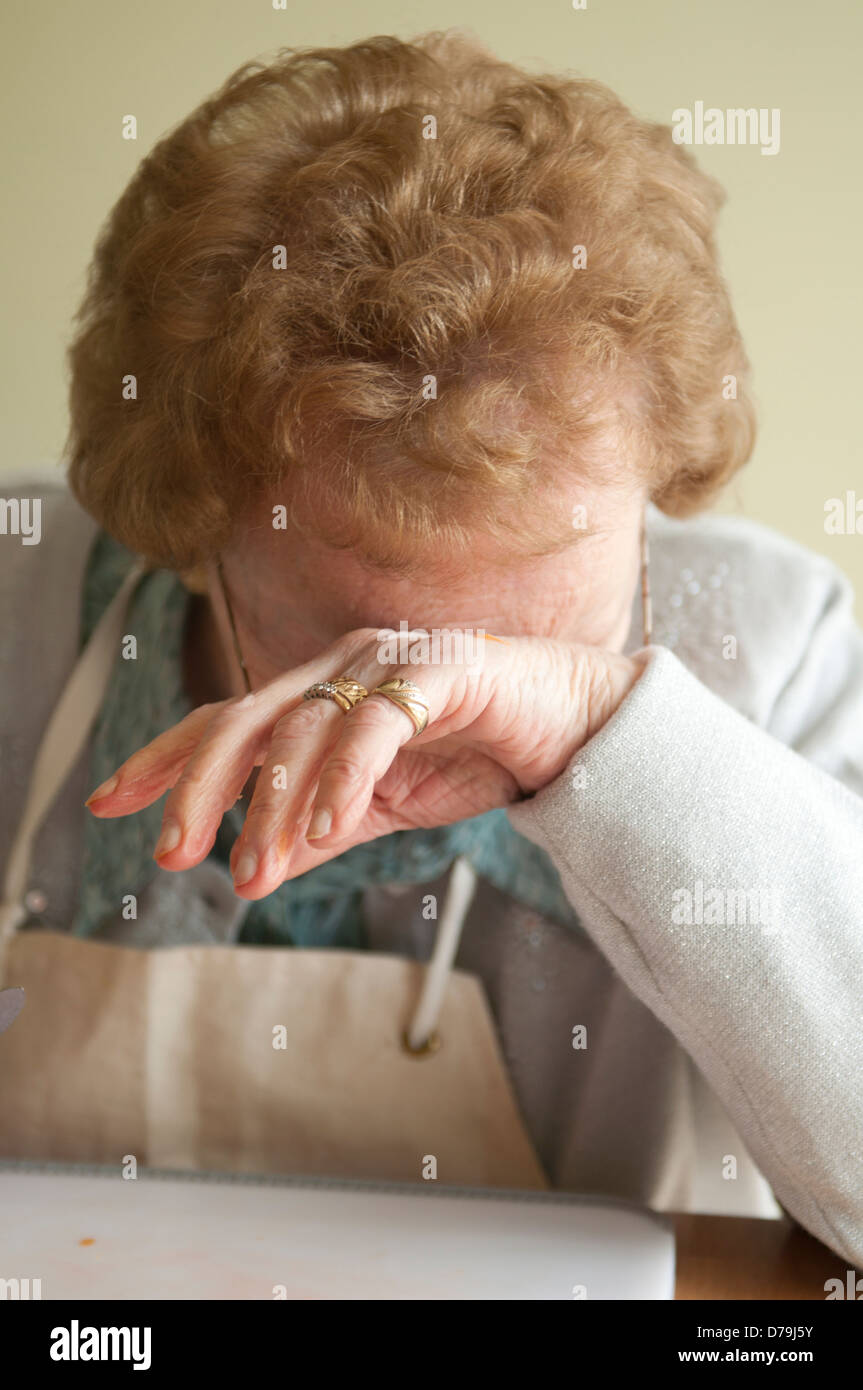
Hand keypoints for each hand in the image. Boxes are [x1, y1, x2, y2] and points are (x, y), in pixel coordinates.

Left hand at [85, 628, 645, 898]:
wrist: (574, 730)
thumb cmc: (477, 755)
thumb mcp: (381, 808)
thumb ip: (318, 831)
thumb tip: (254, 873)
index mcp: (320, 690)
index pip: (226, 722)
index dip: (163, 759)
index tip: (107, 804)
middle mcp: (341, 665)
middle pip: (245, 719)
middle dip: (196, 786)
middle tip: (172, 854)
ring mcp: (387, 660)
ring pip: (303, 728)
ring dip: (273, 807)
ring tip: (253, 871)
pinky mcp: (438, 670)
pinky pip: (375, 725)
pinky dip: (345, 779)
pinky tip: (325, 832)